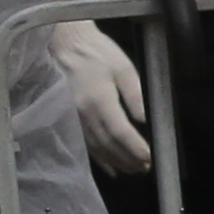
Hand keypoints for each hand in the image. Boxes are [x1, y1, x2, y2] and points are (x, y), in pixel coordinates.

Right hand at [53, 19, 151, 175]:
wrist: (64, 43)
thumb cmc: (95, 52)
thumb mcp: (122, 68)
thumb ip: (134, 95)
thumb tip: (144, 120)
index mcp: (99, 99)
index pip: (120, 131)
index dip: (135, 147)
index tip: (149, 157)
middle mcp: (83, 112)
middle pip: (108, 144)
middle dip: (128, 158)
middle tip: (145, 168)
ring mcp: (74, 117)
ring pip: (97, 147)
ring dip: (116, 161)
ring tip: (133, 170)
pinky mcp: (69, 117)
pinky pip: (84, 143)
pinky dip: (99, 159)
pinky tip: (110, 167)